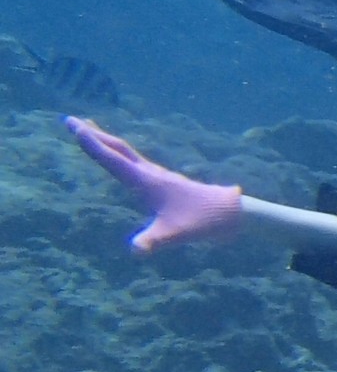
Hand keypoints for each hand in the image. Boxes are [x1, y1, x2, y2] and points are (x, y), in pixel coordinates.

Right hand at [66, 117, 243, 253]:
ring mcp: (158, 176)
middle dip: (93, 135)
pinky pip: (135, 162)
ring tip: (91, 131)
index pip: (113, 159)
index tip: (74, 127)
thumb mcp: (175, 235)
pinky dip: (121, 154)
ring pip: (127, 152)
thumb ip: (153, 242)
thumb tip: (135, 251)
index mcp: (147, 181)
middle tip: (71, 120)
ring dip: (107, 141)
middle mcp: (150, 173)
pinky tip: (122, 158)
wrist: (231, 213)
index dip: (92, 144)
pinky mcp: (164, 182)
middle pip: (117, 148)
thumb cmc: (202, 222)